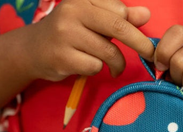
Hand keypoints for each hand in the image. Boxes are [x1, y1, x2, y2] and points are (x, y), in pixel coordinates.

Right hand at [24, 0, 153, 80]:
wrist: (32, 51)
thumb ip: (119, 17)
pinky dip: (97, 70)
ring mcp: (66, 34)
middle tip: (149, 55)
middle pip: (118, 28)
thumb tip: (146, 14)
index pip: (119, 10)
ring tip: (114, 68)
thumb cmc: (68, 34)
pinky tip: (87, 67)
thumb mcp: (92, 20)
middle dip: (139, 43)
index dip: (135, 27)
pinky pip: (94, 66)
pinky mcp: (63, 57)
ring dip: (116, 64)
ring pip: (107, 51)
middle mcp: (73, 11)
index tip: (145, 42)